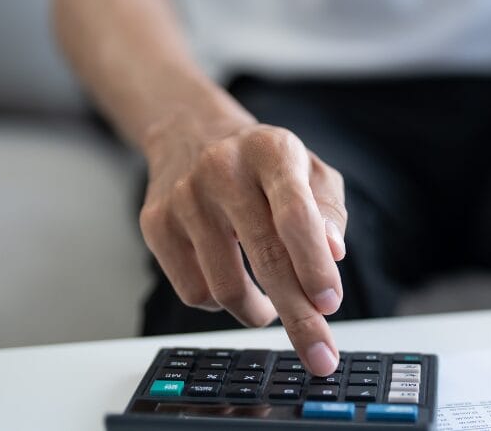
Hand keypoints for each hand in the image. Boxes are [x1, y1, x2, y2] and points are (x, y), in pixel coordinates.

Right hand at [139, 108, 347, 374]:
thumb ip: (329, 212)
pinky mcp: (156, 224)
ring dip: (259, 312)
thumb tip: (334, 254)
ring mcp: (184, 197)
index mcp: (271, 150)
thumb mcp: (309, 171)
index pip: (295, 213)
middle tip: (320, 357)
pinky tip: (231, 279)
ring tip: (272, 305)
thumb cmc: (265, 164)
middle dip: (299, 317)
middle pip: (265, 257)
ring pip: (225, 288)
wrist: (192, 134)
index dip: (314, 264)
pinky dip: (221, 303)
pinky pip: (194, 292)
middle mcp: (224, 169)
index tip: (330, 305)